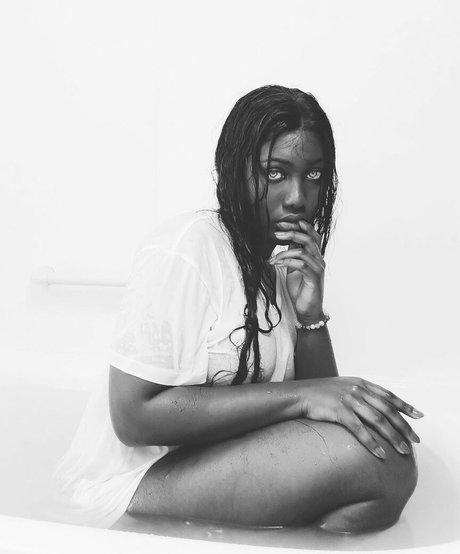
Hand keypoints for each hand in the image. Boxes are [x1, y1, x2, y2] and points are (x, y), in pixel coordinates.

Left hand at [272, 220, 324, 321]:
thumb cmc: (300, 290)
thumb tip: (286, 241)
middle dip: (291, 233)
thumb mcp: (294, 268)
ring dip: (284, 252)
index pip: (311, 234)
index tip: (281, 224)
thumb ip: (293, 255)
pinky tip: (277, 264)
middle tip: (275, 233)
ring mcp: (318, 268)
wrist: (307, 310)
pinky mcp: (314, 278)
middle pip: (308, 238)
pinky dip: (287, 262)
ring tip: (272, 258)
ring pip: (303, 251)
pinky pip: (301, 264)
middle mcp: (319, 260)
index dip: (298, 226)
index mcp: (315, 256)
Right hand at [297, 376, 423, 458]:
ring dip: (393, 437)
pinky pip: (360, 430)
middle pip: (387, 410)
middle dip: (404, 426)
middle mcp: (358, 390)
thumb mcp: (343, 387)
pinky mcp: (340, 412)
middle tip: (415, 440)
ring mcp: (349, 400)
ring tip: (403, 450)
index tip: (419, 416)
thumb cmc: (320, 393)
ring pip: (378, 420)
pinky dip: (372, 442)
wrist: (300, 394)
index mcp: (360, 383)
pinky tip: (380, 453)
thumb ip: (359, 393)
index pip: (388, 395)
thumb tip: (374, 405)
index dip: (405, 405)